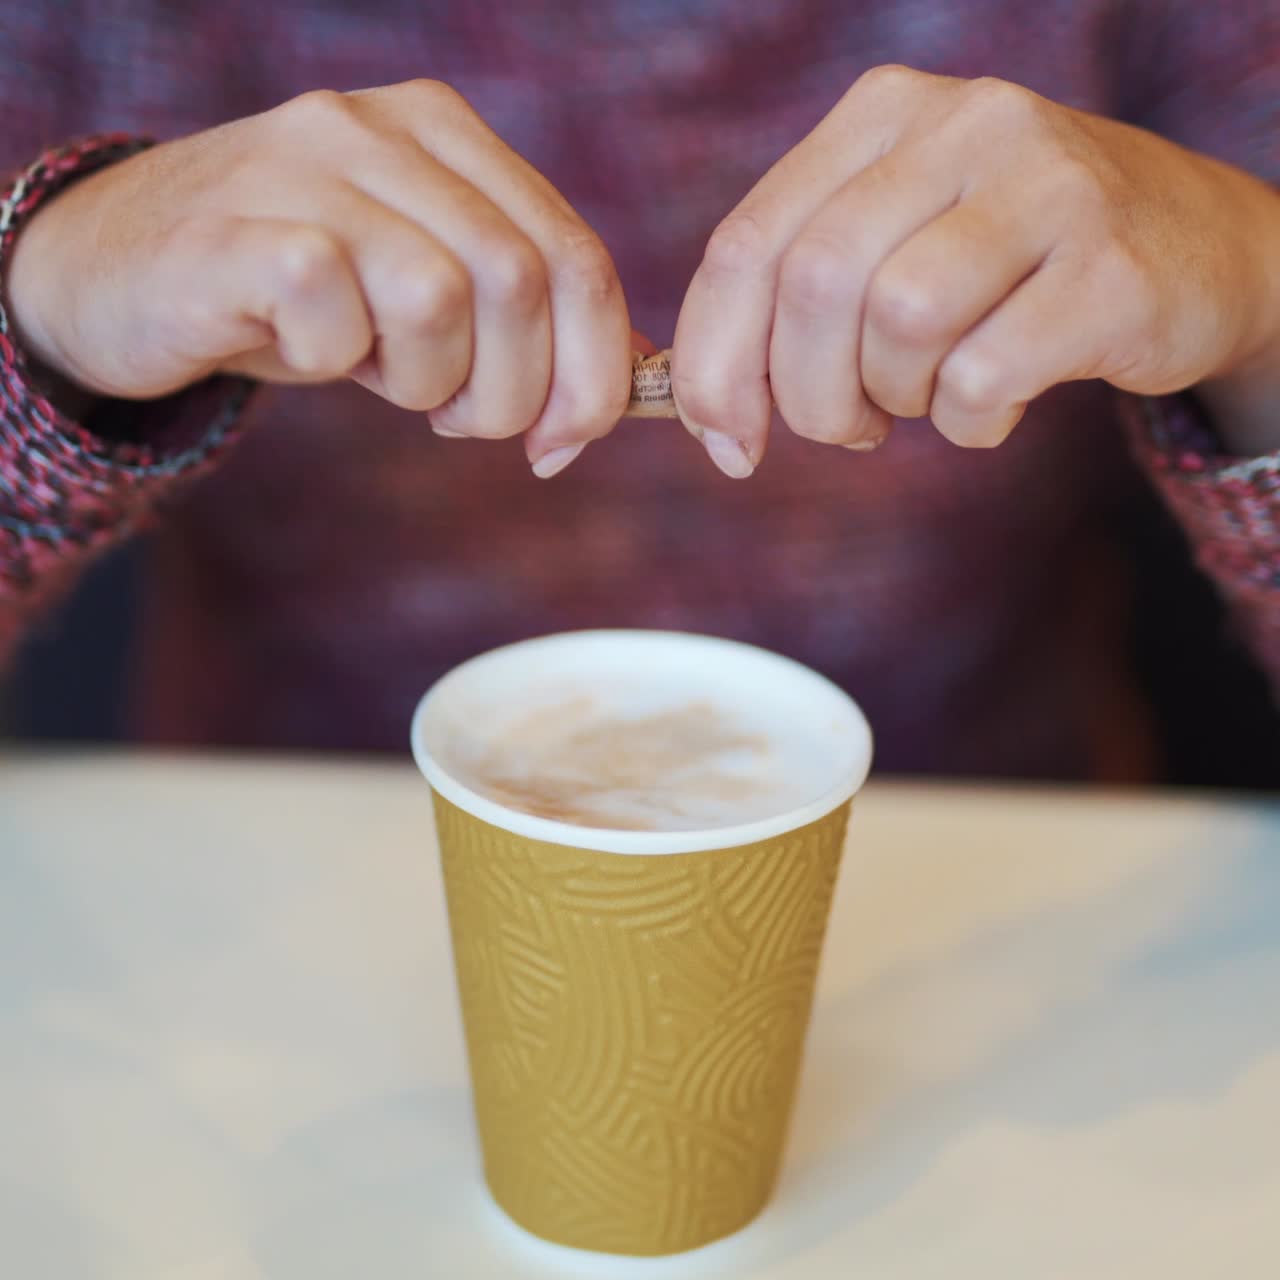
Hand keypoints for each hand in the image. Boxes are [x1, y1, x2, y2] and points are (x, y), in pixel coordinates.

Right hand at [8, 81, 634, 475]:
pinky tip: (308, 352)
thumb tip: (626, 385)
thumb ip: (523, 319)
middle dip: (516, 392)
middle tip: (461, 420)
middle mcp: (382, 128)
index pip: (574, 254)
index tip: (567, 439)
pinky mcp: (235, 226)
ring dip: (429, 382)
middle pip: (520, 280)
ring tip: (380, 378)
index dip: (594, 368)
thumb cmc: (302, 294)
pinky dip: (339, 365)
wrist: (129, 273)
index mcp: (449, 137)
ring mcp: (303, 165)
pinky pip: (336, 312)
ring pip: (439, 296)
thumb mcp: (426, 294)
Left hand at [672, 65, 1279, 474]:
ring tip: (930, 394)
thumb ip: (795, 300)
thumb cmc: (1006, 265)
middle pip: (815, 284)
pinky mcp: (1108, 267)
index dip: (715, 363)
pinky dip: (966, 423)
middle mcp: (961, 123)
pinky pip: (981, 376)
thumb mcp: (894, 242)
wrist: (1193, 247)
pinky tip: (991, 406)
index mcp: (880, 114)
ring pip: (899, 323)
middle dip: (807, 395)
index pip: (746, 244)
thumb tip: (711, 419)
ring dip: (896, 399)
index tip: (726, 442)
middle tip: (849, 425)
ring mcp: (1045, 185)